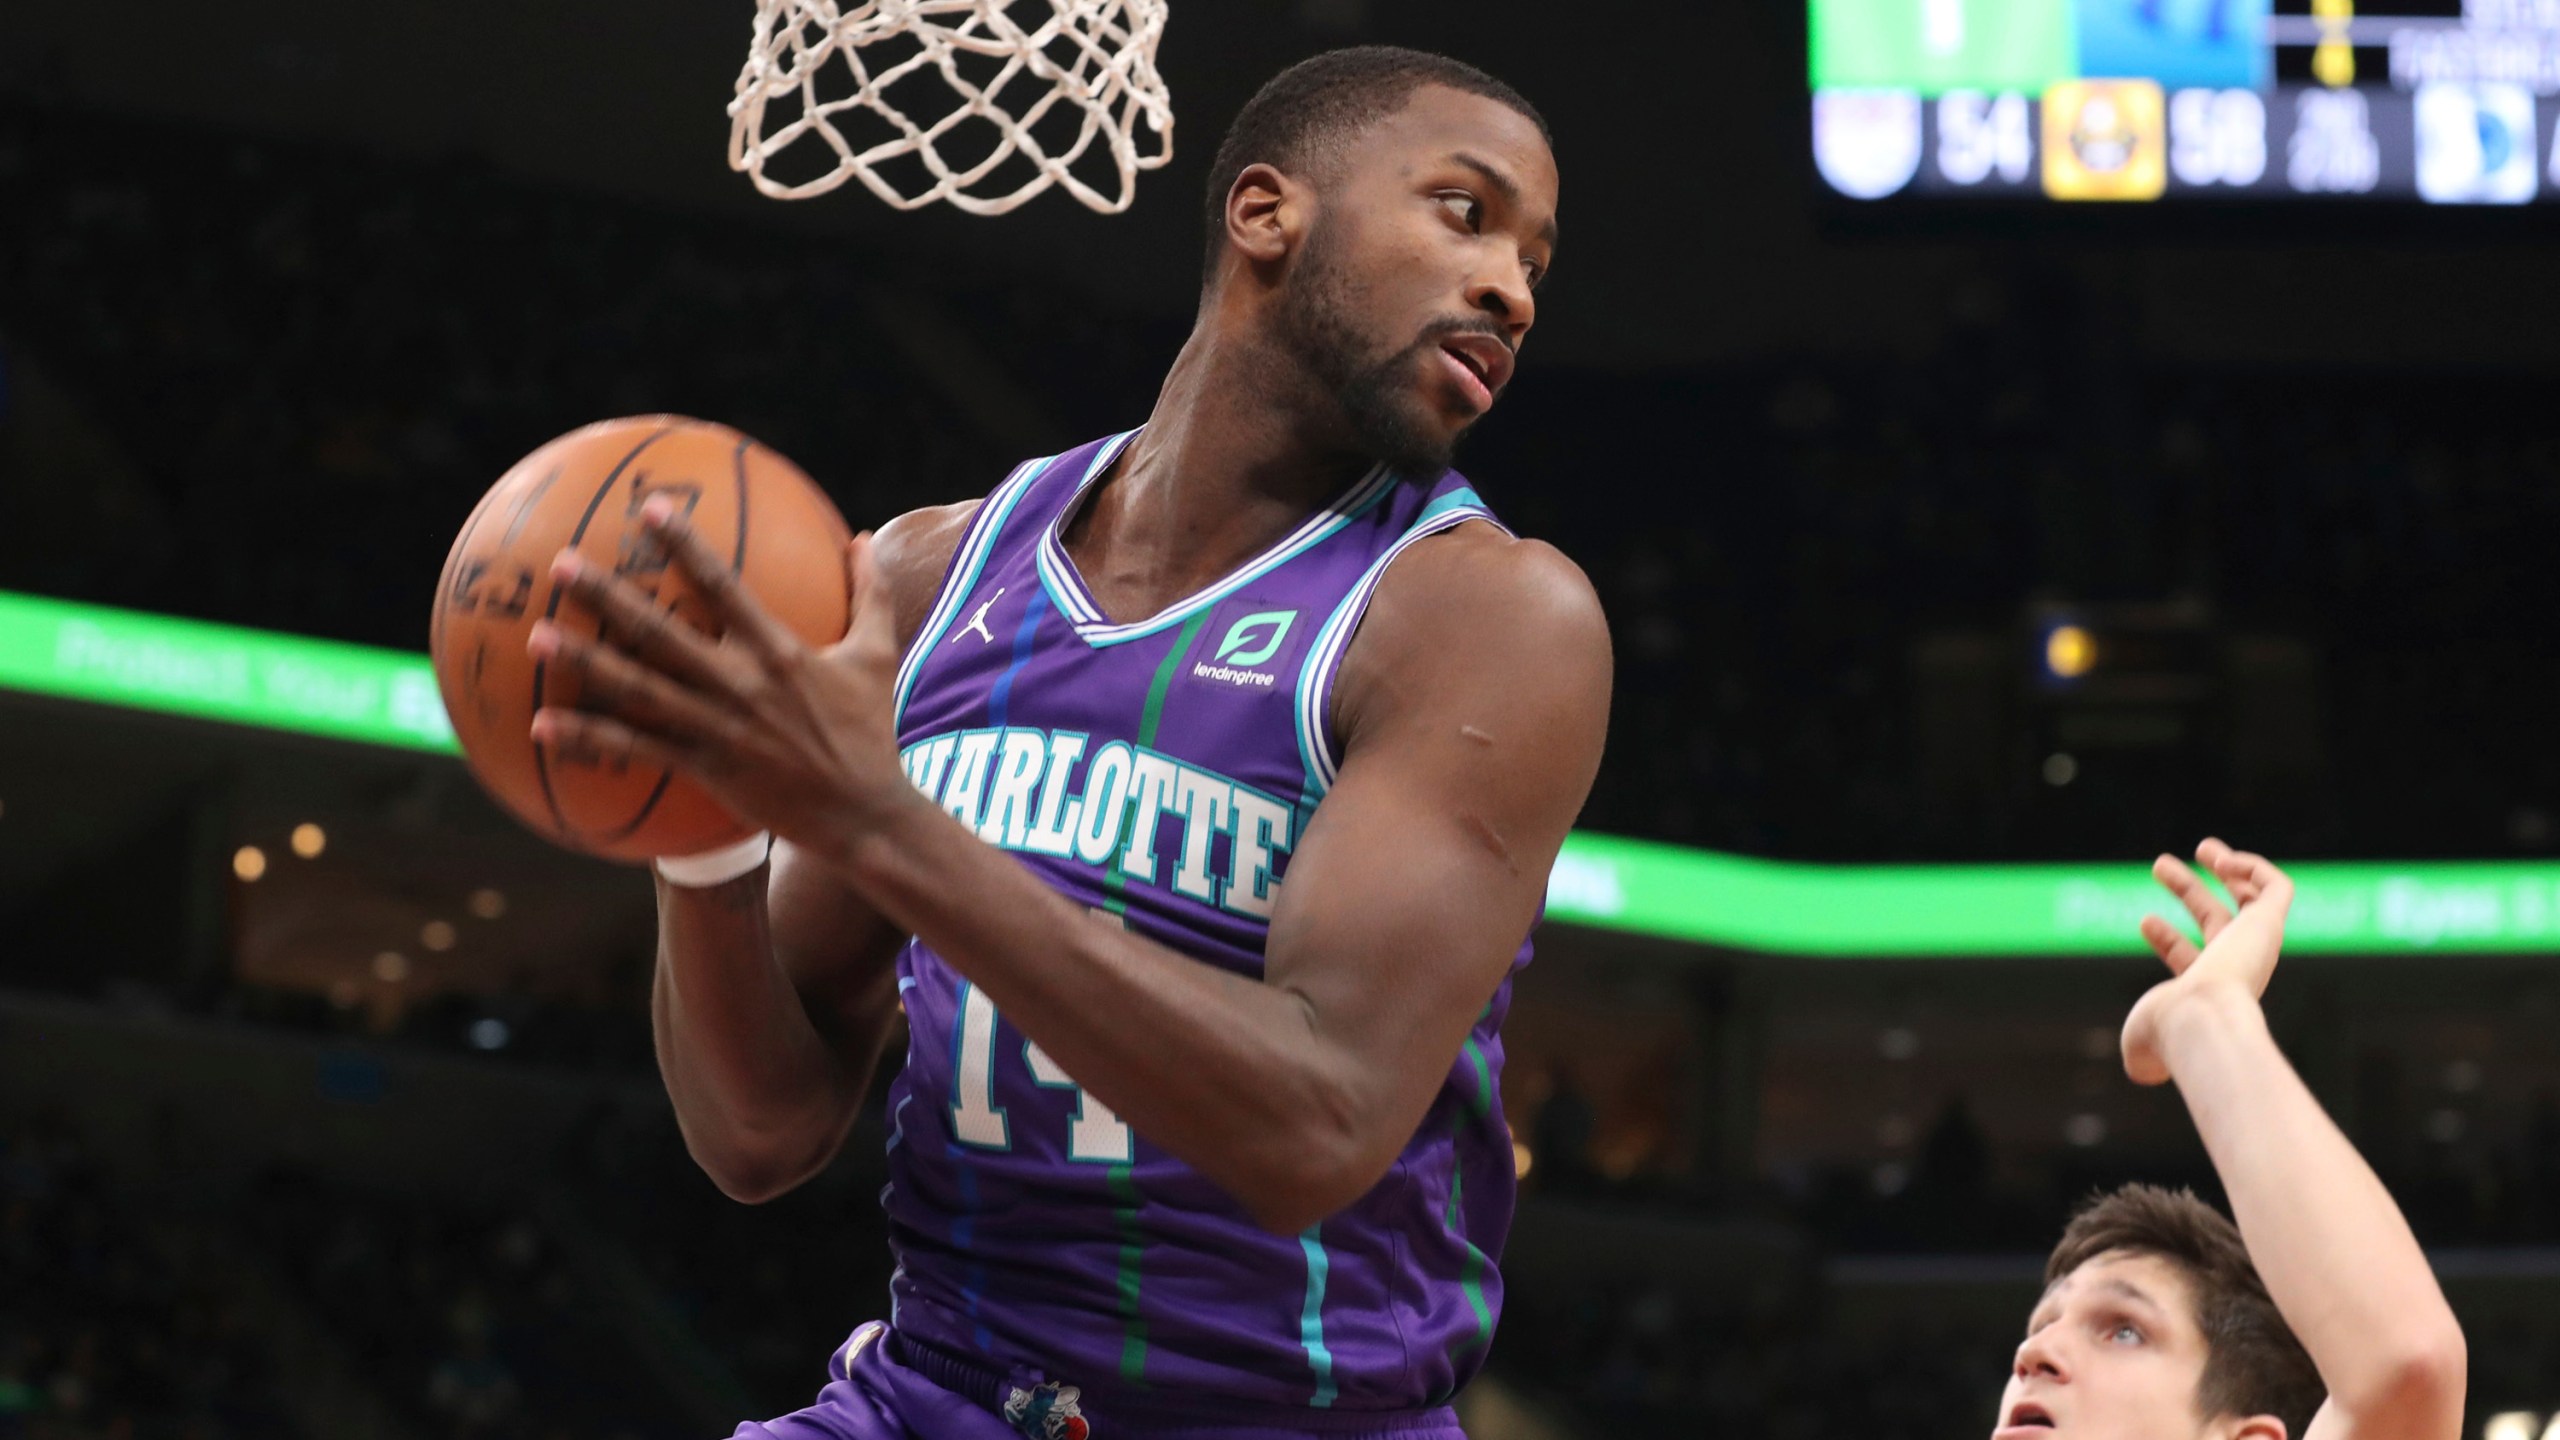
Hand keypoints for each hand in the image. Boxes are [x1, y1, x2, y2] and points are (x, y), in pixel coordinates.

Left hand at [526, 499, 910, 863]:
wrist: (864, 814)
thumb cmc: (869, 733)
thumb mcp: (878, 655)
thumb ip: (869, 591)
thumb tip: (862, 534)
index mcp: (779, 651)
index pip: (724, 586)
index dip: (687, 546)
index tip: (652, 509)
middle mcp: (741, 684)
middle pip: (661, 633)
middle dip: (609, 596)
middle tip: (561, 564)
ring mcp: (717, 728)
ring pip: (639, 690)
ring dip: (584, 662)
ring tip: (535, 636)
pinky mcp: (705, 768)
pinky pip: (637, 749)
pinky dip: (590, 738)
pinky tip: (543, 726)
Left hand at [2122, 839, 2292, 1086]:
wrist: (2199, 1022)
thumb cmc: (2167, 1034)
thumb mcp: (2141, 1046)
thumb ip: (2140, 1057)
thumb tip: (2142, 1071)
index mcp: (2210, 994)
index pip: (2194, 959)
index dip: (2168, 938)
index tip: (2144, 921)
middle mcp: (2238, 969)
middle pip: (2218, 922)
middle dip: (2190, 890)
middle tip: (2159, 865)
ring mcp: (2256, 947)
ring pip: (2253, 899)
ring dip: (2228, 868)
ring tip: (2201, 847)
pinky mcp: (2269, 926)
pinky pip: (2277, 887)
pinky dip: (2253, 867)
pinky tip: (2223, 862)